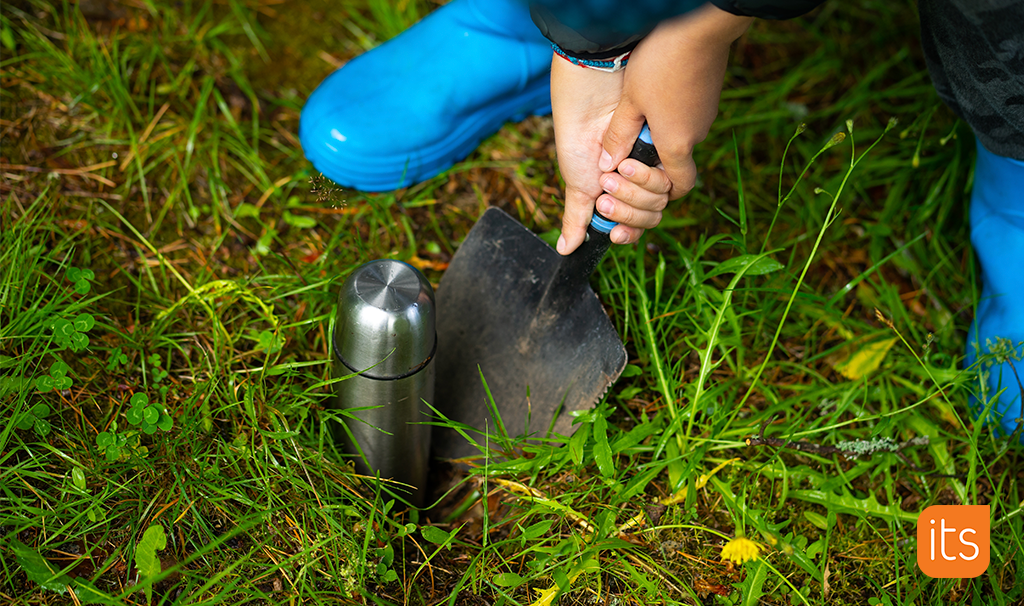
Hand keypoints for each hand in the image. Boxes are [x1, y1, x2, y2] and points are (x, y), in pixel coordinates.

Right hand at [550, 57, 672, 253]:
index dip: (628, 233)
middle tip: (606, 190)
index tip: (615, 234)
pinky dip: (647, 177)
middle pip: (648, 217)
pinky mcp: (666, 152)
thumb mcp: (578, 188)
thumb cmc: (579, 143)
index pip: (634, 227)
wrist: (588, 109)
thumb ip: (578, 219)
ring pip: (658, 201)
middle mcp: (640, 185)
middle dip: (626, 208)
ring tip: (614, 171)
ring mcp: (654, 169)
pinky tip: (628, 165)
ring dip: (633, 191)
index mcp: (622, 197)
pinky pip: (669, 180)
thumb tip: (565, 250)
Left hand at [595, 5, 752, 236]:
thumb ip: (619, 135)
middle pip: (675, 165)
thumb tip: (606, 163)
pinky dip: (668, 122)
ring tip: (633, 125)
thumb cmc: (664, 60)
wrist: (701, 24)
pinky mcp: (706, 98)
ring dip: (657, 141)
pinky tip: (651, 104)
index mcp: (677, 143)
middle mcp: (696, 134)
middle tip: (623, 160)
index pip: (677, 187)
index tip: (639, 186)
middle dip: (649, 168)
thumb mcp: (631, 100)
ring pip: (679, 140)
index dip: (660, 192)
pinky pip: (686, 120)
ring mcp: (705, 115)